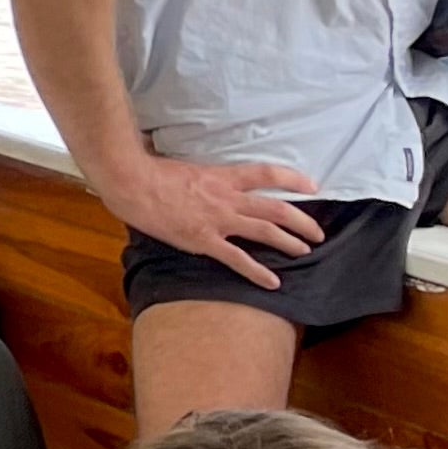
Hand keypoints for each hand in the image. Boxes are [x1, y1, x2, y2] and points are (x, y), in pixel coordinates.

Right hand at [96, 148, 324, 292]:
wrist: (130, 182)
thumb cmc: (148, 170)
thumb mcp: (181, 165)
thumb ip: (197, 173)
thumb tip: (195, 170)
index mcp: (221, 176)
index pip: (267, 174)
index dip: (293, 180)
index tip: (311, 186)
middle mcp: (227, 198)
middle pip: (276, 209)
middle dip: (302, 221)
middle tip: (317, 232)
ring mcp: (217, 220)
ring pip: (265, 232)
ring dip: (290, 242)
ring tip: (304, 251)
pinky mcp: (203, 240)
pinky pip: (237, 259)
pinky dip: (258, 272)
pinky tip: (273, 283)